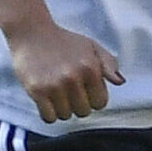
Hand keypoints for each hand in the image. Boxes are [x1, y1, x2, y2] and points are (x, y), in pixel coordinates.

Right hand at [7, 18, 123, 121]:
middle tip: (70, 92)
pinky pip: (48, 118)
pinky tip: (47, 102)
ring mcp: (54, 85)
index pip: (100, 103)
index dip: (94, 99)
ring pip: (65, 116)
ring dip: (63, 109)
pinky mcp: (36, 90)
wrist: (31, 33)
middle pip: (83, 112)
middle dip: (78, 104)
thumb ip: (109, 64)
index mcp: (90, 68)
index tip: (86, 92)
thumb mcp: (91, 46)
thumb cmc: (64, 41)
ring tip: (58, 94)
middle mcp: (73, 77)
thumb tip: (120, 82)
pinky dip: (49, 114)